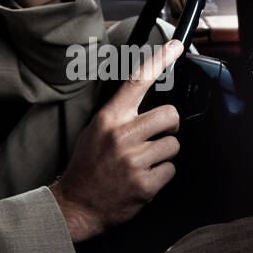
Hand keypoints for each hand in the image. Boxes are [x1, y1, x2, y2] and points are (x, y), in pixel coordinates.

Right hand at [50, 40, 182, 242]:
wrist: (76, 205)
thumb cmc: (87, 167)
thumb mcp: (95, 131)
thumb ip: (120, 115)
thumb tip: (147, 101)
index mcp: (109, 119)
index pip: (137, 82)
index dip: (160, 60)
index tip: (176, 46)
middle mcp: (122, 136)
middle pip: (170, 115)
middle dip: (170, 127)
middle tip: (157, 136)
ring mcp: (134, 160)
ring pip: (173, 145)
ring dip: (163, 154)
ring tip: (143, 163)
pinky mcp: (145, 183)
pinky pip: (170, 170)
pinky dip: (161, 175)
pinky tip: (143, 179)